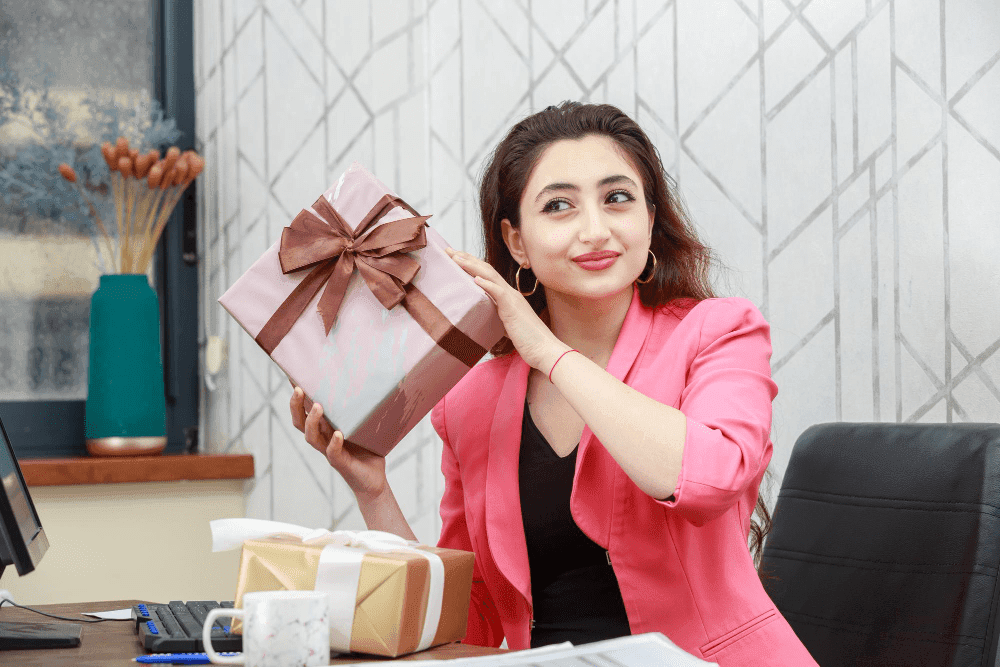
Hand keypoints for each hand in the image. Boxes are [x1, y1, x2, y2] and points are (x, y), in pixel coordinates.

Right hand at [289, 384, 386, 499]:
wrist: (373, 479)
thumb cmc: (367, 449)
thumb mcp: (361, 424)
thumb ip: (358, 408)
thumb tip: (366, 380)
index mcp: (325, 427)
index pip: (305, 410)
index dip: (296, 396)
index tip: (291, 376)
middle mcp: (323, 438)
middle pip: (300, 422)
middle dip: (296, 406)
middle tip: (298, 389)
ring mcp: (329, 451)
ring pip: (312, 437)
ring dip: (312, 421)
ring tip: (318, 407)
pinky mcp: (341, 463)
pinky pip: (332, 453)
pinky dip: (334, 443)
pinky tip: (338, 435)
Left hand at [446, 247, 567, 370]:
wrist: (544, 350)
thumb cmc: (527, 341)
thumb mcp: (507, 326)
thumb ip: (497, 319)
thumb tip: (484, 320)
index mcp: (507, 296)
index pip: (487, 274)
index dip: (471, 264)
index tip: (455, 258)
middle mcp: (510, 293)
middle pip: (486, 269)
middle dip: (466, 258)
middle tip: (449, 251)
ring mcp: (512, 299)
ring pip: (490, 276)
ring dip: (471, 266)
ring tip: (455, 258)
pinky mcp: (512, 309)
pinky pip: (499, 293)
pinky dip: (487, 284)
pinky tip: (475, 279)